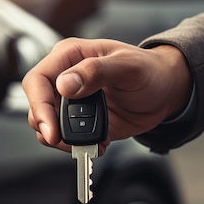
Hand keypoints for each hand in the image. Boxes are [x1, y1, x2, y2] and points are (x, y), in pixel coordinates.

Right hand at [22, 38, 191, 152]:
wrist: (165, 92)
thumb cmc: (149, 70)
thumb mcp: (127, 66)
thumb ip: (95, 71)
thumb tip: (65, 84)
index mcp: (70, 57)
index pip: (37, 80)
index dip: (39, 106)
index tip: (51, 129)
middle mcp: (65, 78)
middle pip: (38, 107)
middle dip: (50, 129)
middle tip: (73, 141)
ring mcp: (71, 102)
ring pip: (47, 126)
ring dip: (65, 141)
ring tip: (94, 140)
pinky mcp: (80, 122)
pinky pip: (66, 139)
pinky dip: (78, 146)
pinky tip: (100, 143)